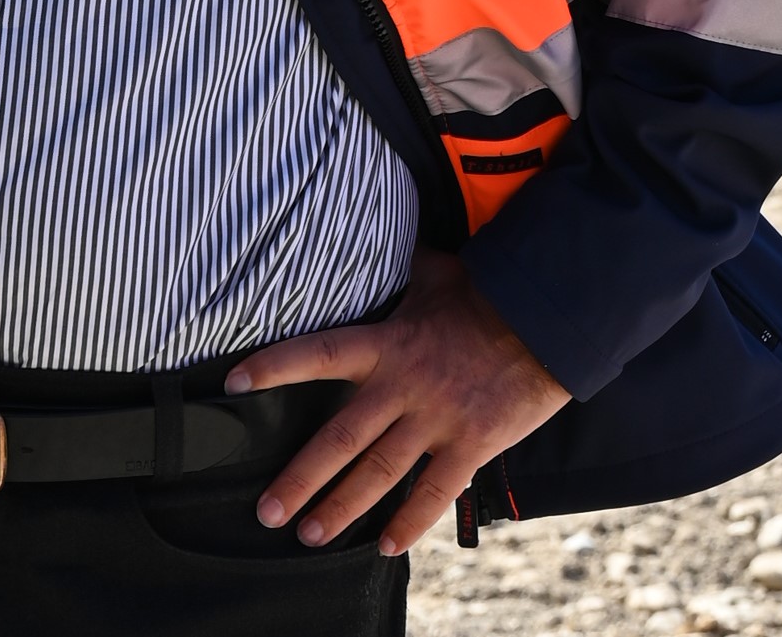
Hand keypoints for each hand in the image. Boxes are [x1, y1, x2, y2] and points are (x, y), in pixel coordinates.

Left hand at [228, 248, 568, 555]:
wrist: (549, 321)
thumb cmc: (487, 293)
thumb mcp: (435, 272)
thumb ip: (398, 268)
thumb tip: (372, 235)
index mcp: (388, 342)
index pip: (319, 353)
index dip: (274, 365)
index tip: (232, 382)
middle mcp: (404, 386)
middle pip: (341, 437)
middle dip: (301, 478)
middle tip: (266, 510)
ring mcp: (437, 419)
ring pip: (379, 472)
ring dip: (342, 507)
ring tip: (309, 535)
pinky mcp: (472, 444)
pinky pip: (436, 491)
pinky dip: (411, 522)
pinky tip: (386, 546)